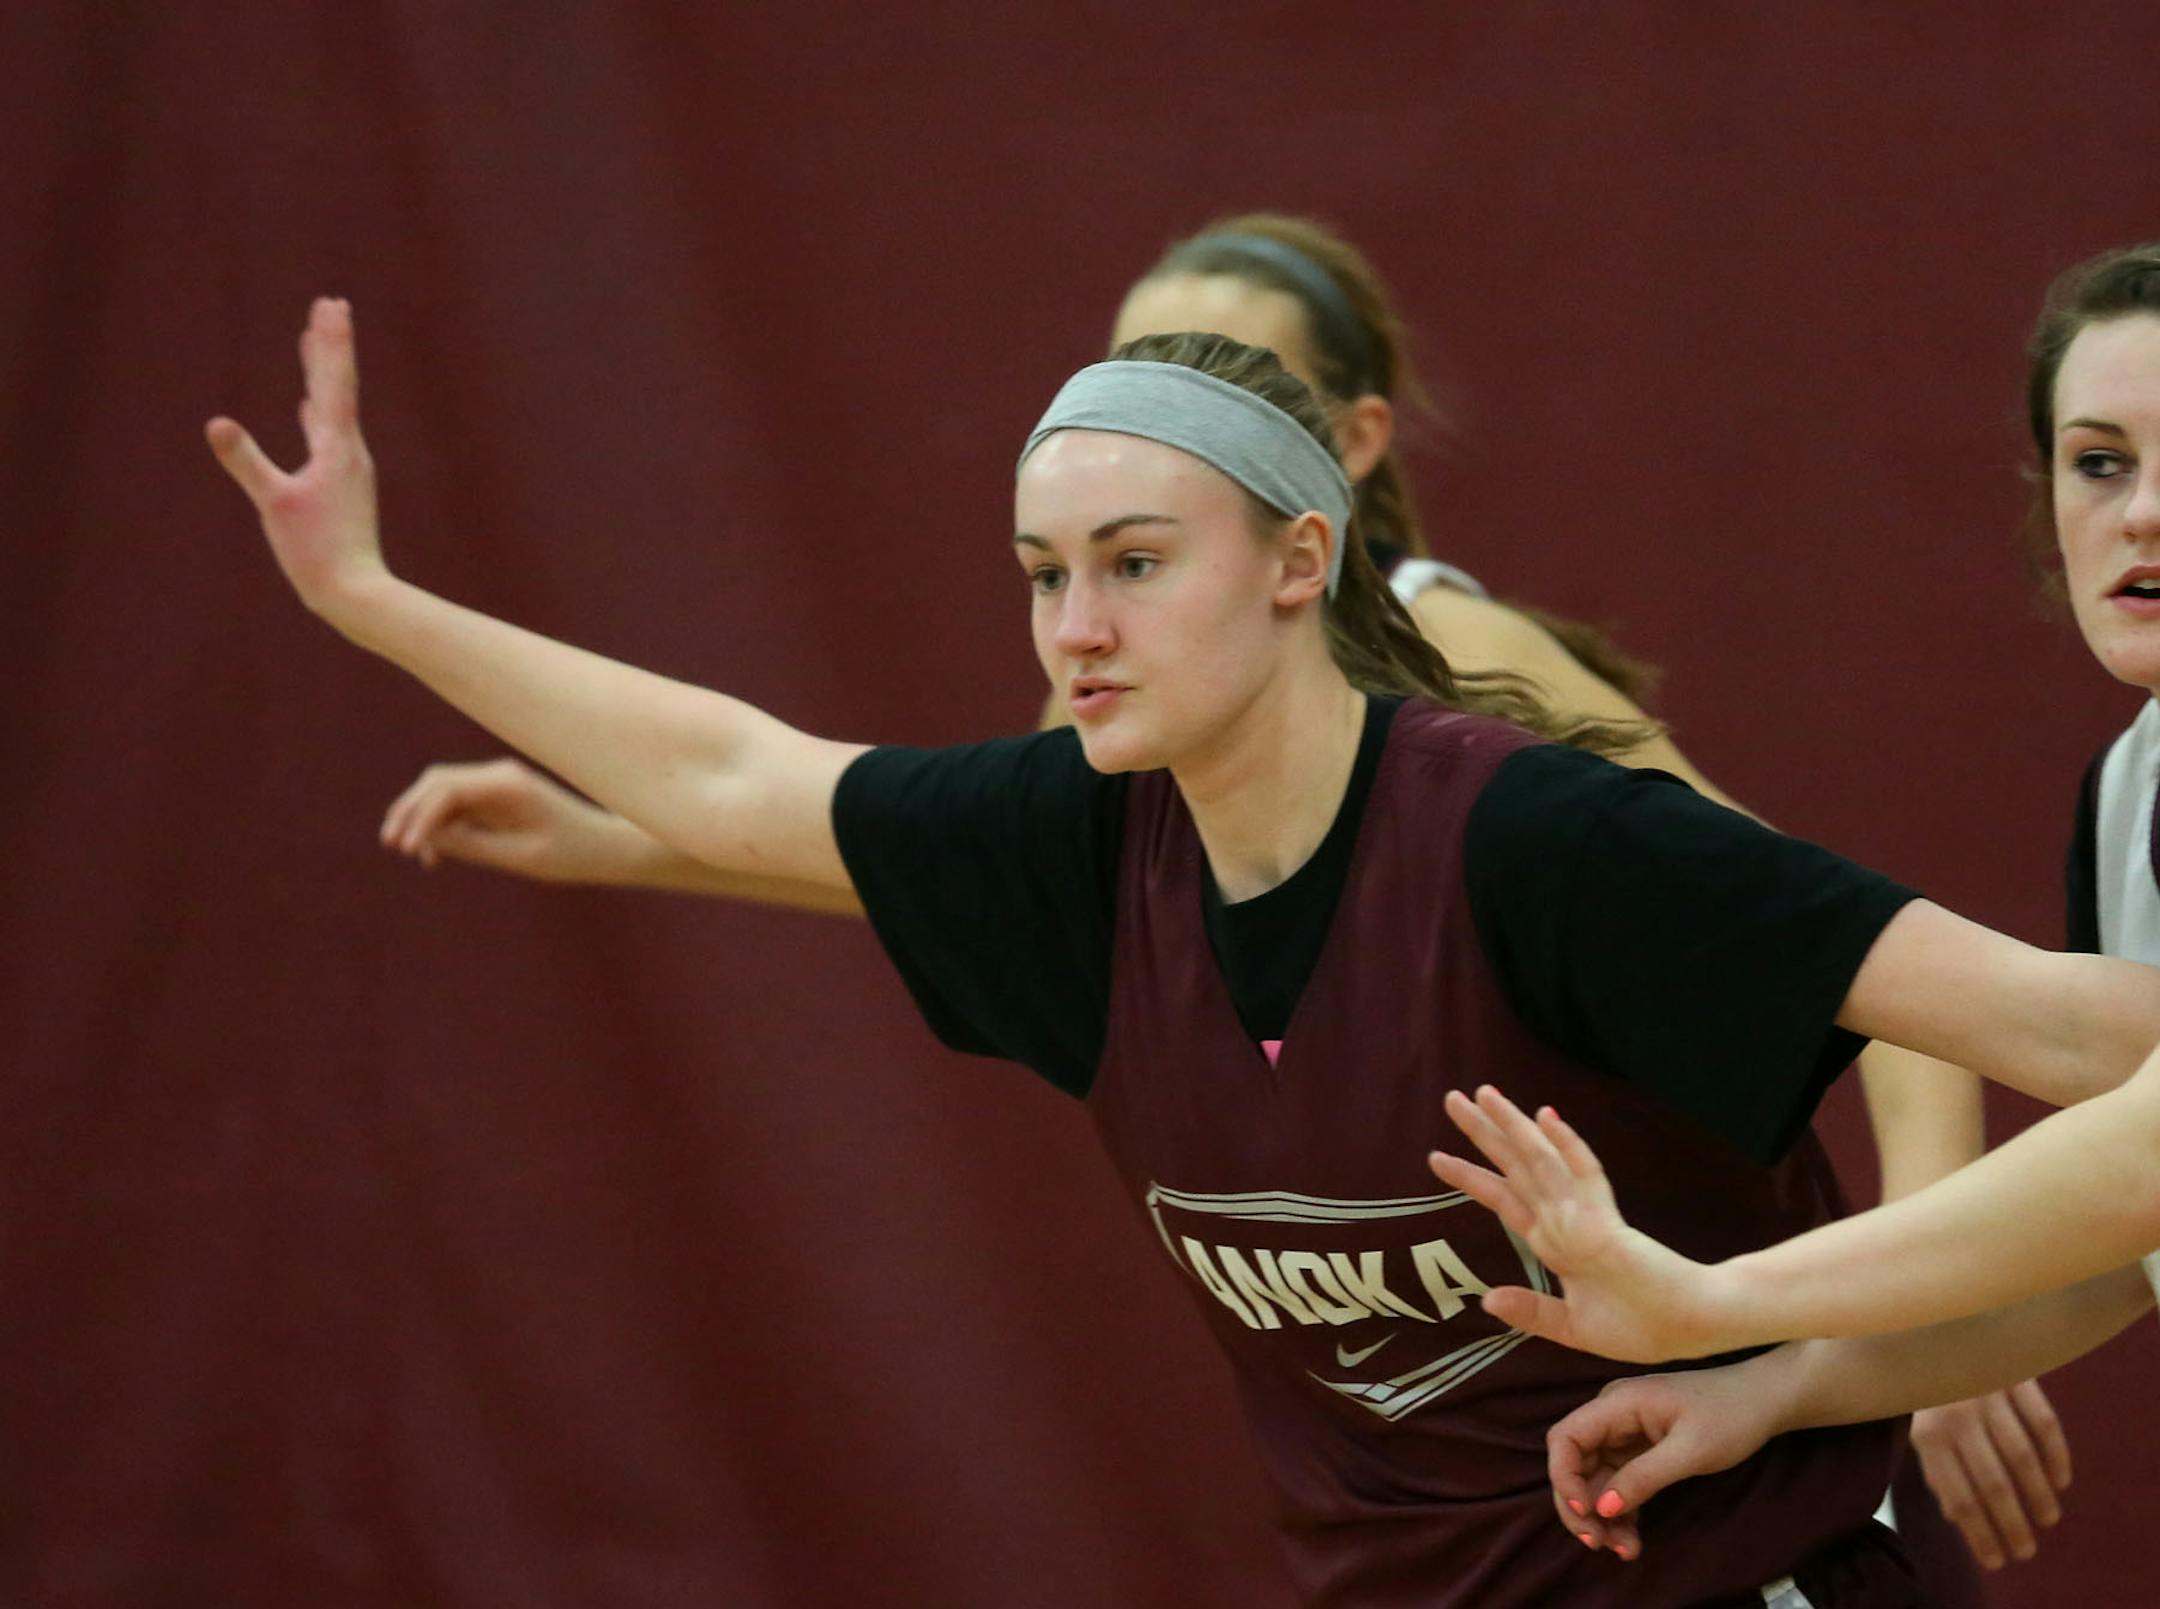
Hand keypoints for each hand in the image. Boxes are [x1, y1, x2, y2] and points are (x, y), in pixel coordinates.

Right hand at [206, 298, 387, 624]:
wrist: (353, 591)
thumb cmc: (315, 552)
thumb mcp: (274, 504)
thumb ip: (246, 461)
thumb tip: (216, 424)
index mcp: (337, 449)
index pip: (334, 383)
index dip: (330, 343)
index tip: (332, 305)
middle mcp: (349, 451)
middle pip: (338, 386)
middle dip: (329, 345)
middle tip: (331, 305)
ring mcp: (348, 467)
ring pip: (333, 408)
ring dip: (324, 372)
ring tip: (316, 342)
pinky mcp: (341, 483)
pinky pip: (327, 434)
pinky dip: (319, 411)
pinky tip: (311, 407)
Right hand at [381, 758, 634, 881]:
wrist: (608, 846)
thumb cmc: (573, 853)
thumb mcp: (520, 856)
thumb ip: (473, 845)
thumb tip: (428, 837)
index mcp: (508, 785)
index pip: (447, 788)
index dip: (420, 816)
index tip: (407, 848)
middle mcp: (499, 776)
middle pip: (436, 782)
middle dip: (411, 811)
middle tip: (393, 845)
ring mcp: (497, 783)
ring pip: (442, 792)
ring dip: (422, 819)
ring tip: (414, 854)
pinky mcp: (497, 797)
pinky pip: (457, 805)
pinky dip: (440, 825)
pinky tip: (434, 855)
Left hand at [1427, 1086, 1726, 1362]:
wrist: (1689, 1332)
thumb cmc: (1642, 1326)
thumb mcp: (1574, 1329)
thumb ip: (1533, 1313)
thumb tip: (1486, 1299)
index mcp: (1554, 1243)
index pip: (1505, 1200)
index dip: (1471, 1177)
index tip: (1435, 1156)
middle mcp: (1564, 1221)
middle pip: (1516, 1167)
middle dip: (1484, 1133)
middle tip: (1452, 1098)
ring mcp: (1585, 1218)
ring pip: (1542, 1161)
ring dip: (1513, 1126)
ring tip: (1483, 1094)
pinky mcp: (1608, 1225)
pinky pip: (1586, 1178)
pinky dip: (1567, 1146)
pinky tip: (1547, 1117)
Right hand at [1546, 1362, 1785, 1558]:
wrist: (1764, 1400)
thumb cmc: (1730, 1417)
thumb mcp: (1690, 1451)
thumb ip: (1644, 1477)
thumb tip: (1602, 1508)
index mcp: (1618, 1404)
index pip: (1566, 1437)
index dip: (1564, 1477)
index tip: (1586, 1514)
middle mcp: (1612, 1415)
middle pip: (1574, 1462)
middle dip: (1580, 1505)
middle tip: (1598, 1544)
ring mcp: (1624, 1432)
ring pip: (1594, 1478)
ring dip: (1602, 1516)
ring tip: (1623, 1550)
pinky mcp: (1639, 1449)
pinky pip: (1617, 1482)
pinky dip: (1621, 1511)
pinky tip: (1632, 1538)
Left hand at [1909, 1380, 2070, 1570]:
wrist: (1927, 1320)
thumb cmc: (1918, 1381)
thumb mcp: (1912, 1422)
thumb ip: (1934, 1465)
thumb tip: (1956, 1516)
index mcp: (1926, 1432)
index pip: (1959, 1496)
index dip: (1979, 1533)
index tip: (1996, 1561)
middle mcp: (1957, 1415)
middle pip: (1994, 1483)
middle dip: (2013, 1524)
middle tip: (2025, 1552)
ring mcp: (1989, 1394)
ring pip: (2022, 1456)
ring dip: (2039, 1494)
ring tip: (2046, 1520)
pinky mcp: (2015, 1376)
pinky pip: (2043, 1422)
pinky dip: (2056, 1455)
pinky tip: (2060, 1480)